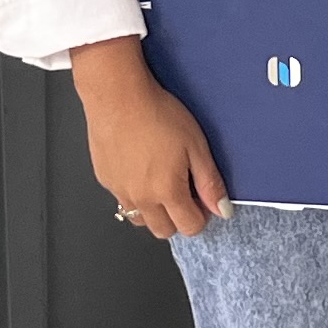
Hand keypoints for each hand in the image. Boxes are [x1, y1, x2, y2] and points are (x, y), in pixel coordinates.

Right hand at [80, 47, 226, 239]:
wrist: (118, 96)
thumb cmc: (156, 114)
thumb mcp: (196, 146)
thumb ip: (210, 182)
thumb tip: (221, 209)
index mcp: (166, 191)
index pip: (190, 227)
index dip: (202, 214)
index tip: (202, 198)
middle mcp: (141, 198)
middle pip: (164, 231)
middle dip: (178, 218)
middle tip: (183, 190)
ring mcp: (120, 191)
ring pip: (140, 220)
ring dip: (155, 210)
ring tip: (161, 181)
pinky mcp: (105, 179)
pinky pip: (123, 199)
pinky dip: (135, 193)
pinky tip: (141, 168)